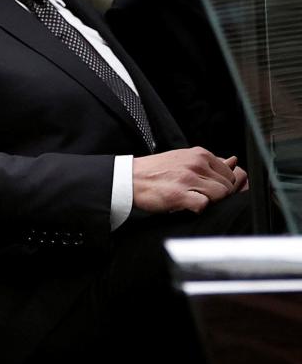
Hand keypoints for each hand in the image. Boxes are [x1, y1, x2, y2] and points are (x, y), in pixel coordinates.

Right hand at [132, 147, 247, 213]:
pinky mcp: (179, 194)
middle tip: (199, 196)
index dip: (222, 185)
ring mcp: (188, 178)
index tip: (209, 189)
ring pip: (220, 196)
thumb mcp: (183, 158)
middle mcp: (196, 164)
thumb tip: (234, 161)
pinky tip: (186, 205)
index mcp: (200, 154)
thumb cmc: (155, 171)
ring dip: (209, 202)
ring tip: (192, 200)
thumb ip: (209, 161)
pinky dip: (197, 209)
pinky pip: (203, 205)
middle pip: (227, 186)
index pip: (230, 173)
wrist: (129, 178)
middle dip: (218, 195)